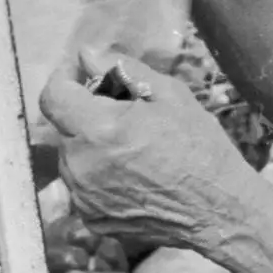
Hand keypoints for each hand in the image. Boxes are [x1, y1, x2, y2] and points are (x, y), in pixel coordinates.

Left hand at [37, 56, 254, 255]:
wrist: (219, 213)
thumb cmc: (202, 150)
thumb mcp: (172, 97)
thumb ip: (125, 71)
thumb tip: (88, 54)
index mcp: (100, 129)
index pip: (53, 95)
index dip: (65, 77)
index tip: (84, 73)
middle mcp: (82, 165)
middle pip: (65, 126)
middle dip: (86, 112)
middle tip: (125, 113)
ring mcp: (83, 197)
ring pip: (72, 157)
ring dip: (92, 145)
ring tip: (132, 148)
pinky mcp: (91, 218)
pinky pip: (83, 185)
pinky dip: (99, 174)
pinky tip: (133, 176)